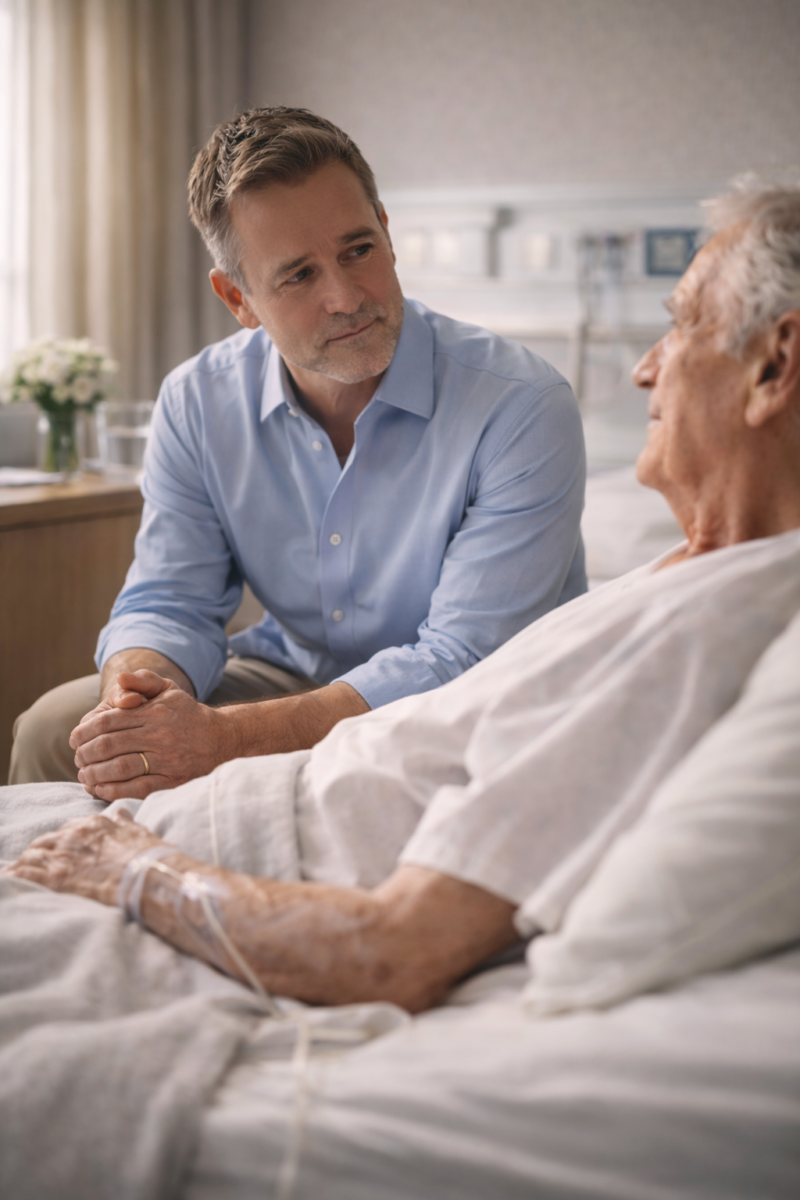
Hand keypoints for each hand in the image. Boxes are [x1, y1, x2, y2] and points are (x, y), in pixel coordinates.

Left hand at [2, 810, 164, 905]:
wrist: (149, 876)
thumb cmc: (149, 856)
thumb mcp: (138, 831)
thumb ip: (124, 821)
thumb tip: (120, 810)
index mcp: (92, 824)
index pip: (68, 831)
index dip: (62, 843)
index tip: (61, 852)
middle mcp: (73, 836)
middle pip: (46, 843)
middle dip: (41, 853)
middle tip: (39, 865)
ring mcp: (62, 856)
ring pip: (32, 856)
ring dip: (27, 865)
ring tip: (21, 873)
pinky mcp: (55, 878)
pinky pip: (25, 874)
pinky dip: (14, 875)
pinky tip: (8, 878)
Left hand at [70, 669, 230, 801]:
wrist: (221, 739)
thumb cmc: (187, 713)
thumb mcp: (168, 689)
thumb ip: (142, 681)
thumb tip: (120, 678)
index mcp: (154, 712)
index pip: (108, 722)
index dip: (84, 731)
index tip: (74, 739)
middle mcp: (160, 735)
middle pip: (109, 745)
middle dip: (85, 753)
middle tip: (77, 758)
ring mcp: (167, 760)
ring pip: (119, 767)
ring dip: (94, 773)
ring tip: (84, 774)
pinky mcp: (173, 781)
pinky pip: (136, 787)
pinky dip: (113, 790)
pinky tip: (100, 789)